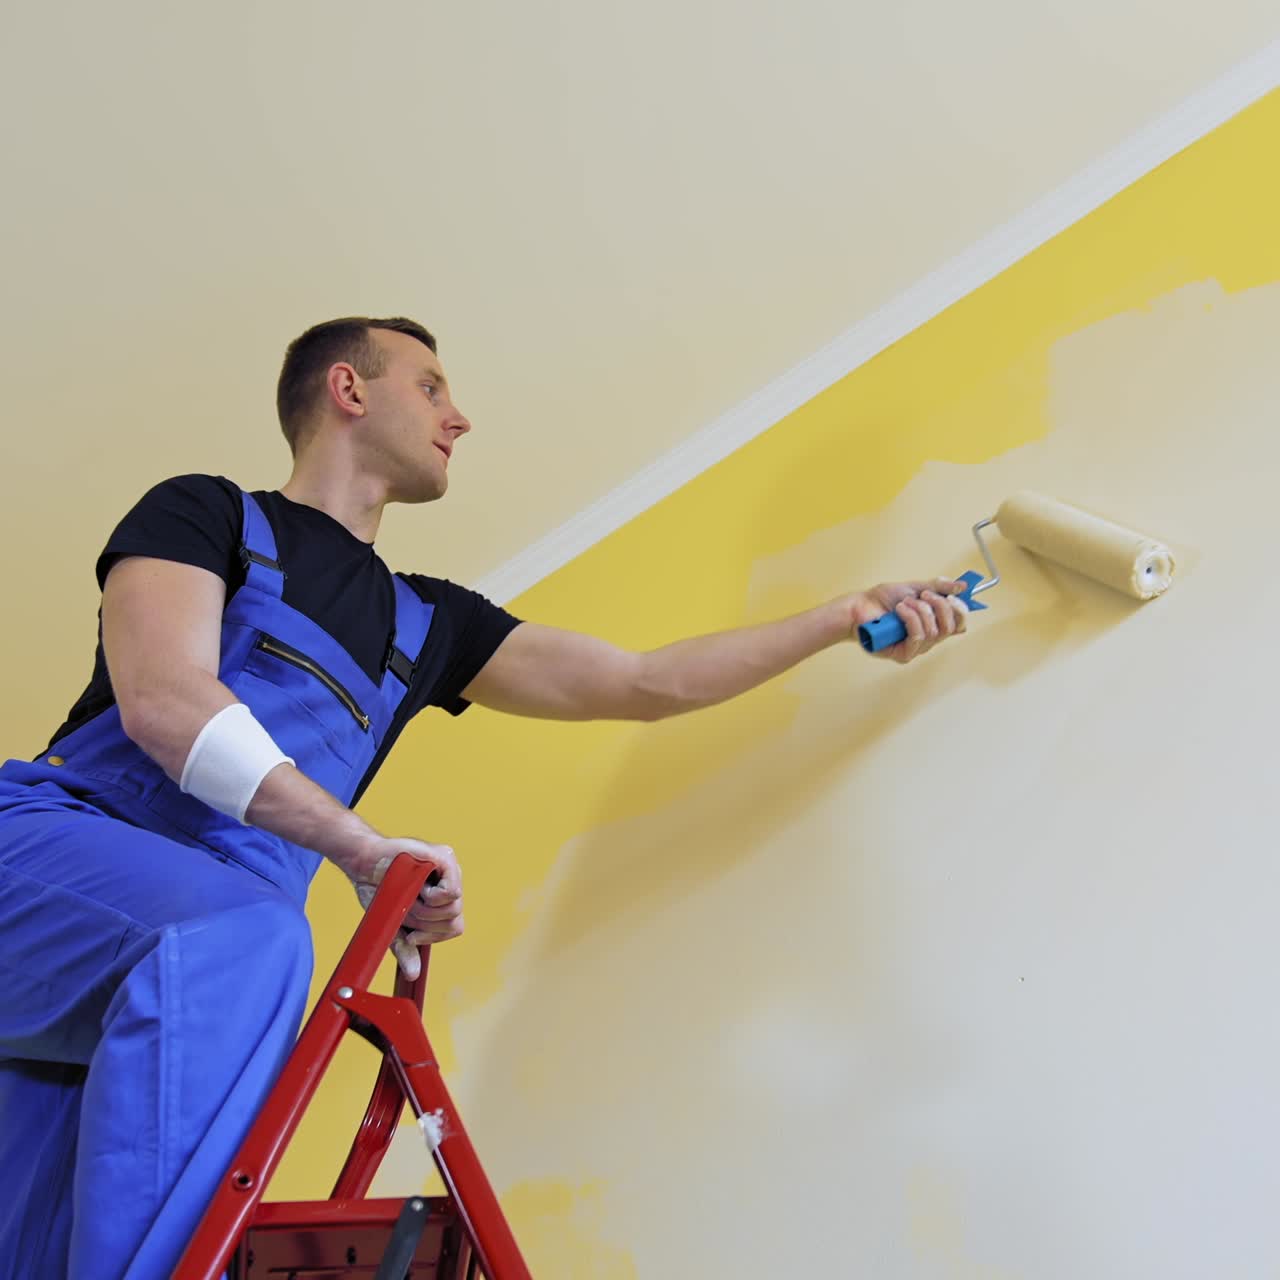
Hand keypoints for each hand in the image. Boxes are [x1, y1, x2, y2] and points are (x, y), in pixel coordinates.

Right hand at [342, 835, 463, 978]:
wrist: (363, 863)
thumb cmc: (378, 890)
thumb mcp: (394, 924)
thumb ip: (405, 947)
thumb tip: (413, 974)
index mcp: (442, 899)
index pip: (453, 928)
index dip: (432, 936)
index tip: (411, 934)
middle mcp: (450, 883)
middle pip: (454, 920)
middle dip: (425, 925)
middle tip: (406, 911)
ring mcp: (450, 870)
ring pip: (453, 908)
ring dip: (424, 911)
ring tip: (408, 896)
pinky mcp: (445, 858)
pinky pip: (451, 892)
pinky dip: (431, 897)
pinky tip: (416, 885)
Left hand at [849, 577, 968, 664]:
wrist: (859, 606)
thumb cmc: (883, 600)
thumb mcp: (914, 587)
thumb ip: (938, 587)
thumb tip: (962, 586)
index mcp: (933, 624)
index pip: (959, 624)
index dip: (960, 610)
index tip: (951, 595)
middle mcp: (928, 639)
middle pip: (951, 627)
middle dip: (940, 606)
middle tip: (924, 594)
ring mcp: (916, 648)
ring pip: (934, 631)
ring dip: (920, 611)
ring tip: (904, 602)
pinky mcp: (904, 655)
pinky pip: (918, 636)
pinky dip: (911, 619)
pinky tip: (900, 610)